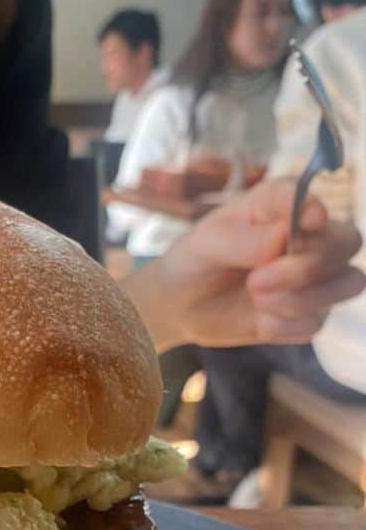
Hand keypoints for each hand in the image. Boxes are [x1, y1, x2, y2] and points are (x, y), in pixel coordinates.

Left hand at [131, 180, 362, 350]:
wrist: (181, 305)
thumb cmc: (195, 261)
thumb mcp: (207, 244)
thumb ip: (245, 239)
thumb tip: (284, 238)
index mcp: (281, 206)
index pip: (316, 203)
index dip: (315, 215)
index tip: (303, 227)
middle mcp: (307, 236)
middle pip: (347, 243)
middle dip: (308, 267)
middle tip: (256, 281)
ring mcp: (314, 276)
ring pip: (347, 284)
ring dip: (300, 299)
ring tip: (256, 298)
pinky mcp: (308, 311)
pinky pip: (316, 322)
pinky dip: (284, 325)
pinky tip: (260, 319)